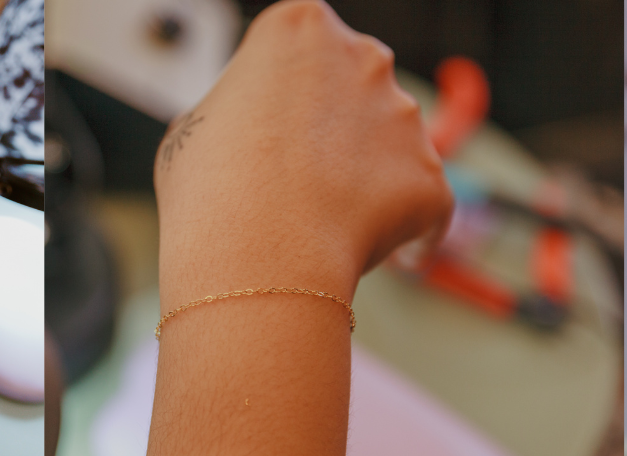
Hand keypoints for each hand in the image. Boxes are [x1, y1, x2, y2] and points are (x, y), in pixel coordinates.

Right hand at [153, 0, 450, 303]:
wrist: (255, 259)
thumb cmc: (210, 193)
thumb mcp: (195, 125)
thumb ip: (241, 110)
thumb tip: (252, 132)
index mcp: (300, 26)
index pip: (301, 49)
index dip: (281, 93)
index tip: (266, 129)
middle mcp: (364, 57)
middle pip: (354, 87)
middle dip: (334, 127)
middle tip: (294, 177)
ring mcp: (405, 115)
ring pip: (390, 143)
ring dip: (366, 174)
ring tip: (320, 220)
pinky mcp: (431, 176)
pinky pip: (424, 199)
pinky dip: (406, 225)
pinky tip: (374, 250)